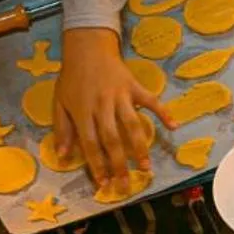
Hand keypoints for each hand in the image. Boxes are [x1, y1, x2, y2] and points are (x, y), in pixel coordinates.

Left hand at [49, 27, 174, 195]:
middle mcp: (102, 106)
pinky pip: (151, 101)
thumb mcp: (59, 103)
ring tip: (146, 167)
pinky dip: (163, 112)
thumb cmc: (72, 78)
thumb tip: (63, 156)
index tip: (104, 183)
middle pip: (112, 139)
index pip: (90, 143)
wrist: (87, 48)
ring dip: (139, 147)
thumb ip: (62, 130)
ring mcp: (121, 96)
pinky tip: (174, 126)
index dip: (97, 165)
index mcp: (83, 111)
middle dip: (119, 164)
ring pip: (132, 125)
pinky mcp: (135, 86)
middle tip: (126, 185)